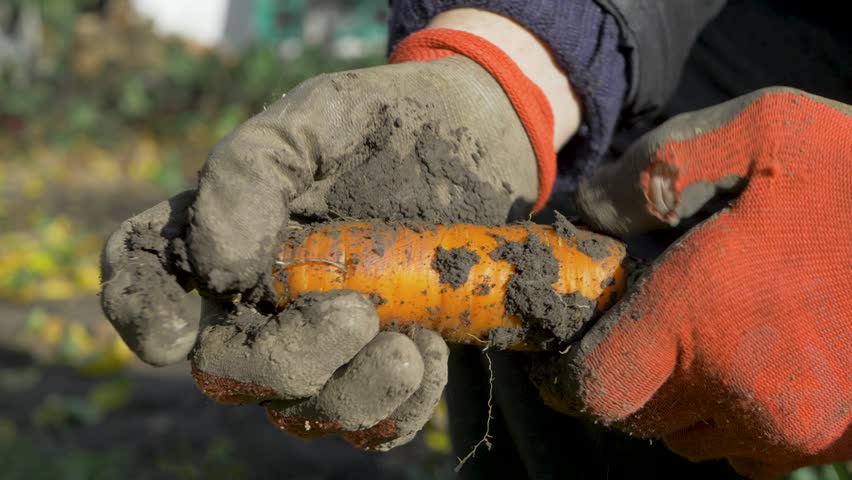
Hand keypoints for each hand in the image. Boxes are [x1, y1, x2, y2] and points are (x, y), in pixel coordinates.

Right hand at [101, 35, 548, 447]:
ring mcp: (321, 339)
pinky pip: (373, 425)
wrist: (482, 138)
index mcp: (223, 227)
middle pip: (227, 370)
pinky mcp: (380, 365)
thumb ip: (250, 171)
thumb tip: (214, 270)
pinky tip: (431, 351)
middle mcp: (260, 296)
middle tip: (359, 310)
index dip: (141, 313)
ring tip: (412, 342)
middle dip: (288, 359)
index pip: (144, 277)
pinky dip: (401, 406)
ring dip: (352, 392)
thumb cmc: (391, 122)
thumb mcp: (321, 115)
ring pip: (298, 412)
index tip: (173, 334)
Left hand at [530, 87, 851, 478]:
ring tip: (694, 345)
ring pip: (694, 440)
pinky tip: (746, 368)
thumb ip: (658, 166)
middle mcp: (740, 388)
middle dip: (623, 378)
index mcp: (703, 316)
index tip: (559, 356)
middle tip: (633, 331)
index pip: (596, 388)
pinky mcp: (835, 441)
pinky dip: (732, 422)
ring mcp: (793, 426)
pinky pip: (752, 453)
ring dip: (677, 402)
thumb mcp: (765, 129)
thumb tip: (591, 209)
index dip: (567, 376)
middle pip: (639, 418)